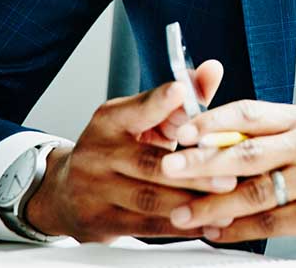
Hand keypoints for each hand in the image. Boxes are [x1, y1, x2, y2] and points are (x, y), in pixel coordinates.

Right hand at [26, 60, 236, 242]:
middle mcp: (99, 152)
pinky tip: (207, 223)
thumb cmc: (119, 147)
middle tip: (228, 174)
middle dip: (192, 170)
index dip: (160, 101)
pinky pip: (146, 226)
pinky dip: (180, 226)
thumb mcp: (143, 118)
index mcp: (110, 120)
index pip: (137, 108)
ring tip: (225, 201)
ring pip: (149, 198)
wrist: (67, 191)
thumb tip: (212, 70)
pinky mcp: (102, 222)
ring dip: (191, 201)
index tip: (182, 92)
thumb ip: (181, 99)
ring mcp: (96, 190)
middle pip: (149, 162)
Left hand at [159, 100, 295, 266]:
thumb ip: (267, 141)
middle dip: (202, 160)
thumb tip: (210, 142)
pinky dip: (239, 230)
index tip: (181, 130)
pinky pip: (271, 222)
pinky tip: (216, 233)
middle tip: (169, 167)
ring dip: (213, 204)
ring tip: (182, 212)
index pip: (250, 113)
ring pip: (254, 191)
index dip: (213, 120)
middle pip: (246, 150)